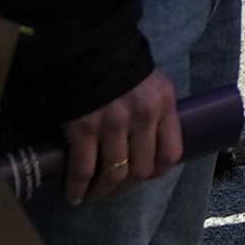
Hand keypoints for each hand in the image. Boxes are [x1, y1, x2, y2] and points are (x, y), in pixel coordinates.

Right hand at [64, 68, 182, 206]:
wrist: (86, 48)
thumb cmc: (119, 68)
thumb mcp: (151, 85)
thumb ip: (154, 111)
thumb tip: (149, 143)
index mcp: (164, 105)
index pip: (171, 153)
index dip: (157, 171)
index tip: (143, 177)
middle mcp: (143, 117)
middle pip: (142, 169)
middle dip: (127, 186)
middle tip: (111, 190)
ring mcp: (113, 124)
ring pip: (114, 174)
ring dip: (102, 192)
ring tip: (90, 197)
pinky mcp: (84, 129)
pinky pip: (84, 169)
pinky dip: (78, 187)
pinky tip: (74, 195)